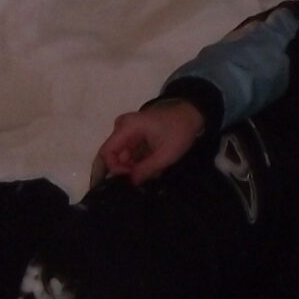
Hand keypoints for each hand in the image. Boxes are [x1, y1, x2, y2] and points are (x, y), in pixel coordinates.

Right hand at [89, 99, 204, 187]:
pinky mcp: (135, 136)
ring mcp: (128, 132)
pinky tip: (154, 167)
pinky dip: (140, 162)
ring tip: (155, 172)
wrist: (191, 115)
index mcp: (127, 127)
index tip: (130, 178)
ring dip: (136, 168)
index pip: (107, 152)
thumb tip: (130, 183)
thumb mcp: (164, 155)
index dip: (114, 168)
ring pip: (124, 157)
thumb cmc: (179, 132)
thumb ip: (145, 170)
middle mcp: (123, 128)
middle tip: (145, 178)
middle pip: (115, 155)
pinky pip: (131, 153)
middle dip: (128, 170)